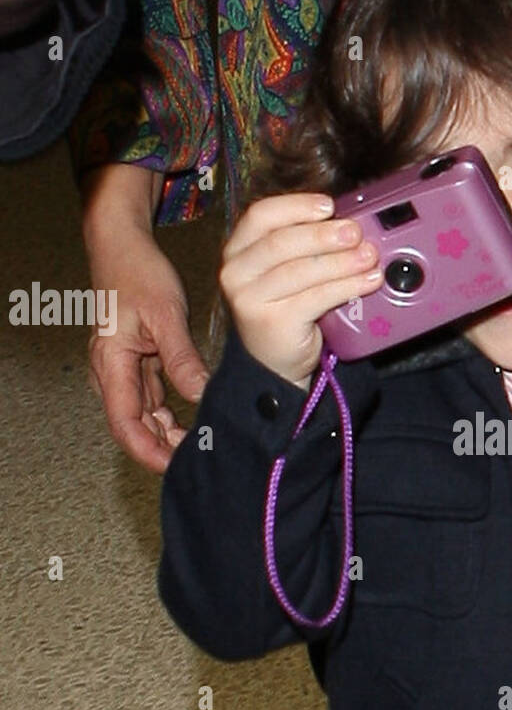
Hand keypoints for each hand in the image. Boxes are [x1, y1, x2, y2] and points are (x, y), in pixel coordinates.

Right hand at [87, 236, 210, 472]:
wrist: (121, 245)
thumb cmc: (138, 272)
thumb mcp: (164, 314)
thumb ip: (181, 358)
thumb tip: (201, 395)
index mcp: (111, 364)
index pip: (126, 425)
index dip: (150, 452)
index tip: (179, 465)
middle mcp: (111, 372)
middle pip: (133, 426)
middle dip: (163, 447)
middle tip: (201, 457)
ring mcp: (122, 369)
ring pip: (143, 415)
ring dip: (168, 432)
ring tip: (202, 443)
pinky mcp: (135, 362)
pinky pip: (150, 398)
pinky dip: (169, 413)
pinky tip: (194, 420)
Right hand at [219, 193, 381, 390]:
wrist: (275, 361)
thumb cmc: (285, 307)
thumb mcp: (286, 269)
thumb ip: (305, 245)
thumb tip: (350, 224)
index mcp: (238, 249)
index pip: (261, 215)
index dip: (296, 206)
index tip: (329, 205)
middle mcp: (237, 272)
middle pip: (282, 242)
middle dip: (324, 235)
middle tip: (356, 232)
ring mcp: (250, 300)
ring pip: (301, 271)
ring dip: (341, 261)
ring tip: (369, 257)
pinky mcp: (273, 323)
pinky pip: (316, 298)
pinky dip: (347, 287)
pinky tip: (368, 282)